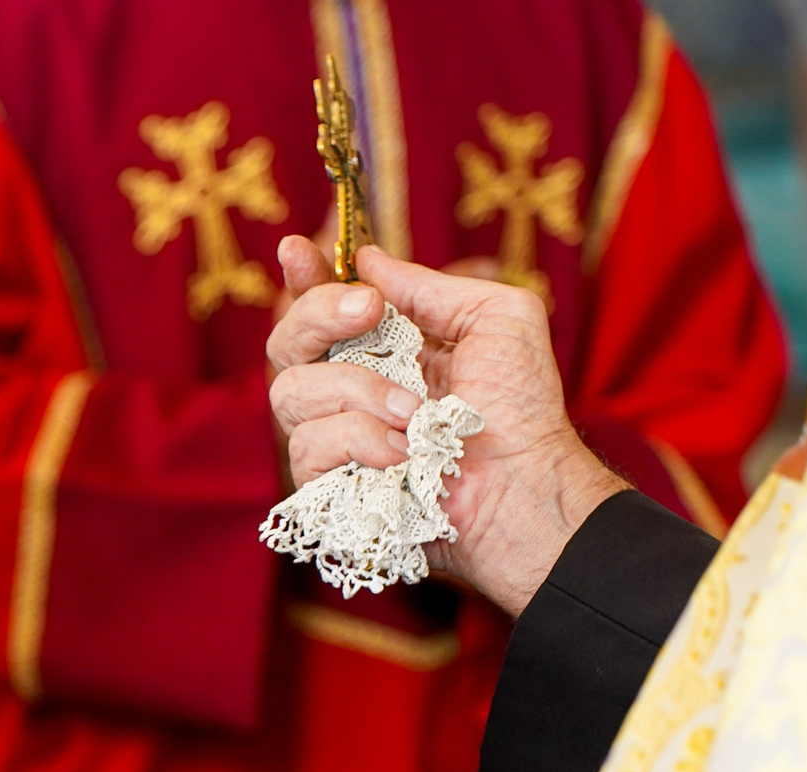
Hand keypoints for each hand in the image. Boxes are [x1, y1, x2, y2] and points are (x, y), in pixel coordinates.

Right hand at [266, 238, 627, 615]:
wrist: (522, 486)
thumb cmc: (521, 410)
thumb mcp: (497, 318)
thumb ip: (430, 287)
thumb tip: (367, 259)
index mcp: (385, 351)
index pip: (323, 310)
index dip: (302, 278)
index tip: (296, 249)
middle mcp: (349, 393)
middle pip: (284, 342)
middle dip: (315, 314)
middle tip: (367, 310)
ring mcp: (333, 442)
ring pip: (288, 391)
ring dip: (356, 389)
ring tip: (414, 412)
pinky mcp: (326, 487)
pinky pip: (307, 444)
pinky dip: (360, 440)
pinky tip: (401, 453)